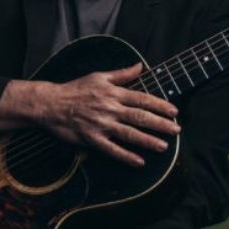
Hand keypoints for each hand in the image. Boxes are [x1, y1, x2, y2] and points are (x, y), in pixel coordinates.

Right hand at [40, 63, 179, 166]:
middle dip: (160, 124)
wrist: (51, 104)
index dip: (160, 105)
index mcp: (113, 93)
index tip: (174, 111)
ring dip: (148, 140)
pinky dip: (126, 156)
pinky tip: (139, 162)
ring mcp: (102, 125)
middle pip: (140, 117)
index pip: (142, 99)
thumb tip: (140, 66)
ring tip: (164, 146)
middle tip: (176, 129)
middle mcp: (110, 109)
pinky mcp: (92, 139)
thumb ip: (122, 74)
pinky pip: (112, 150)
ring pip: (130, 134)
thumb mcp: (99, 76)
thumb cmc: (75, 89)